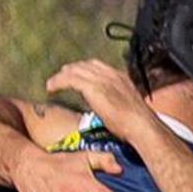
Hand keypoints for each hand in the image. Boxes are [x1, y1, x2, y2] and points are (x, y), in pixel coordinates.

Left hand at [45, 60, 164, 144]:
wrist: (141, 126)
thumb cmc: (138, 124)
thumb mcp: (129, 108)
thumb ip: (118, 103)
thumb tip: (111, 110)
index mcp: (121, 78)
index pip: (99, 67)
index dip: (85, 69)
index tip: (76, 75)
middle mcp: (111, 75)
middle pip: (86, 65)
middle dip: (72, 69)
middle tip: (61, 76)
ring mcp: (102, 80)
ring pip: (75, 70)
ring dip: (62, 76)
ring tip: (52, 83)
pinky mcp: (93, 88)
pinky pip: (69, 79)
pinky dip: (58, 82)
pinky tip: (50, 88)